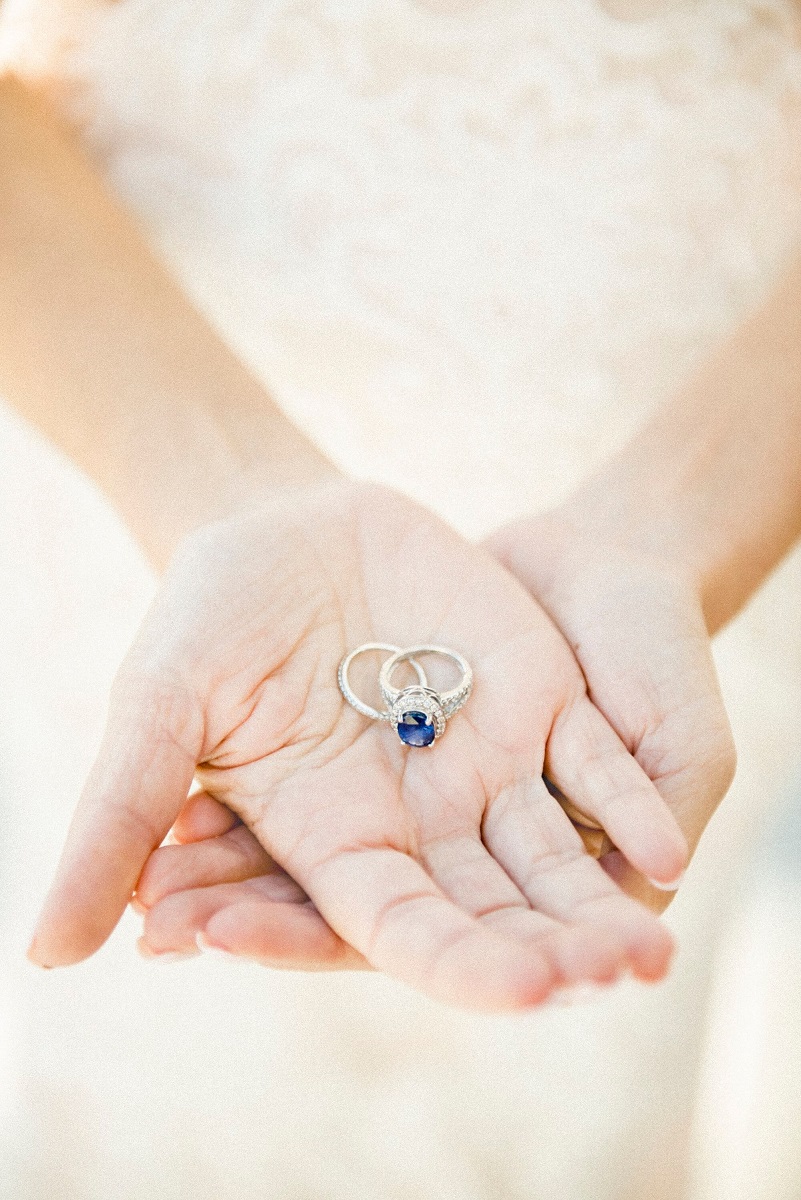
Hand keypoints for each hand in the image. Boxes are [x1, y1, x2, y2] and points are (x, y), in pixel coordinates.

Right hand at [28, 479, 686, 1009]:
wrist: (281, 524)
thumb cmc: (206, 619)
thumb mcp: (158, 712)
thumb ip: (117, 823)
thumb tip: (42, 957)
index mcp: (335, 843)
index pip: (396, 928)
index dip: (454, 962)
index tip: (520, 994)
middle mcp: (418, 822)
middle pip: (493, 911)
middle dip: (551, 952)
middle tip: (618, 983)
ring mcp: (483, 763)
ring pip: (553, 855)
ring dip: (601, 903)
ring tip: (649, 952)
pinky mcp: (533, 700)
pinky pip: (591, 764)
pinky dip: (622, 800)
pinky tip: (663, 845)